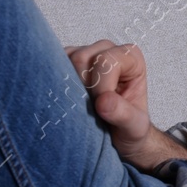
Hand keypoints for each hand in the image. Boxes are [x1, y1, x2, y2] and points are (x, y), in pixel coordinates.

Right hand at [65, 40, 154, 165]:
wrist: (119, 137)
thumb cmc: (130, 127)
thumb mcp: (134, 127)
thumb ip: (123, 114)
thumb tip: (104, 101)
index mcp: (131, 57)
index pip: (106, 61)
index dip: (100, 87)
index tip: (104, 107)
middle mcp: (108, 50)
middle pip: (82, 58)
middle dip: (84, 87)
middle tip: (92, 107)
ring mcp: (85, 54)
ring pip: (64, 61)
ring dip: (69, 86)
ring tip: (82, 104)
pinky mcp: (66, 63)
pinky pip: (52, 66)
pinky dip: (56, 84)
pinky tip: (68, 99)